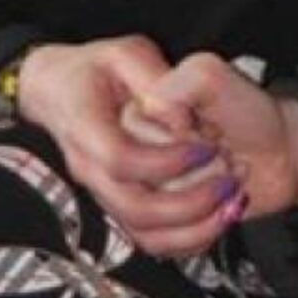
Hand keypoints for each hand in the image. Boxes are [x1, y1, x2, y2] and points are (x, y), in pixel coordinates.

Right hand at [15, 34, 241, 257]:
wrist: (65, 91)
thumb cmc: (102, 71)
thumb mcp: (129, 54)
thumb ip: (157, 79)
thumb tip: (176, 117)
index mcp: (86, 124)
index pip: (119, 158)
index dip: (166, 160)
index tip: (204, 147)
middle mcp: (90, 166)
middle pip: (134, 207)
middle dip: (190, 201)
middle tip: (229, 178)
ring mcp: (104, 193)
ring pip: (145, 234)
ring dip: (196, 225)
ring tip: (231, 199)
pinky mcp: (121, 209)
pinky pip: (152, 243)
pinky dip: (191, 239)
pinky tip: (219, 216)